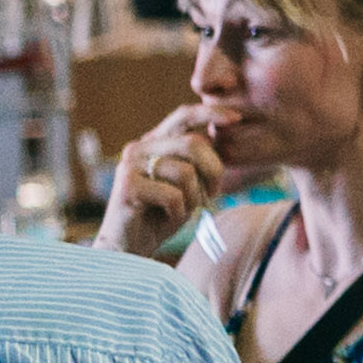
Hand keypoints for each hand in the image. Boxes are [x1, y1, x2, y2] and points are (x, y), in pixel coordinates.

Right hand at [104, 99, 229, 259]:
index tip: (236, 118)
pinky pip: (173, 195)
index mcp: (154, 143)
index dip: (211, 113)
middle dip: (214, 170)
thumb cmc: (162, 215)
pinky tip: (167, 219)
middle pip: (193, 143)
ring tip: (184, 209)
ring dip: (195, 197)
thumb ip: (198, 160)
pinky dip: (179, 212)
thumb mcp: (188, 184)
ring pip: (185, 172)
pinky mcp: (126, 187)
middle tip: (214, 194)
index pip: (183, 115)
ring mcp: (129, 166)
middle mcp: (139, 148)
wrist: (127, 249)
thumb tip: (221, 135)